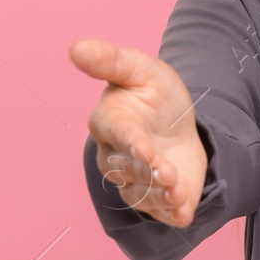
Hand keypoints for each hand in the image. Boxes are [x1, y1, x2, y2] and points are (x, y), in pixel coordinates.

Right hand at [69, 38, 208, 228]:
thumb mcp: (140, 69)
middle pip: (129, 169)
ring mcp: (136, 180)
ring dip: (159, 195)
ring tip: (177, 191)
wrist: (176, 124)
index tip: (144, 148)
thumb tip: (76, 47)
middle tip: (167, 172)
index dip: (131, 143)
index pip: (117, 135)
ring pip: (142, 193)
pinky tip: (182, 211)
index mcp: (111, 123)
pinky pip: (160, 210)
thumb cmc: (153, 94)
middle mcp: (117, 157)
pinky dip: (171, 212)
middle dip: (149, 172)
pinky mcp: (157, 196)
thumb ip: (111, 60)